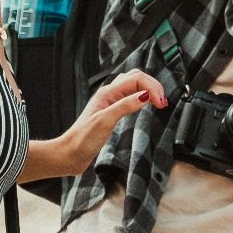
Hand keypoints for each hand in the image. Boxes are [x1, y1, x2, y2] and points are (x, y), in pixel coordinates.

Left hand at [49, 70, 165, 175]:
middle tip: (163, 102)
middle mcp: (109, 94)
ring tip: (159, 101)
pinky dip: (142, 97)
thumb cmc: (82, 140)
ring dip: (148, 89)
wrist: (70, 154)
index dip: (152, 88)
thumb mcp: (105, 121)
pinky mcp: (112, 112)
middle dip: (153, 85)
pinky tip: (146, 104)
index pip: (137, 79)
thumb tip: (145, 95)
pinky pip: (130, 97)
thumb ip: (125, 106)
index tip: (161, 103)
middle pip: (136, 78)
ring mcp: (111, 102)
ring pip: (134, 85)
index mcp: (107, 92)